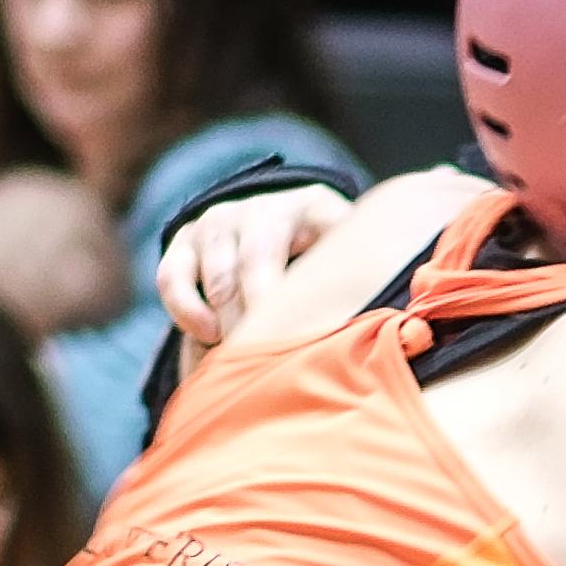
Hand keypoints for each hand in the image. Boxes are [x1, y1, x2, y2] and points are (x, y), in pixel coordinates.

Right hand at [161, 180, 364, 345]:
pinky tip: (210, 337)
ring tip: (246, 357)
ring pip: (217, 274)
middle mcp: (264, 207)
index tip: (316, 330)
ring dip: (230, 322)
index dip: (311, 285)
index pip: (318, 234)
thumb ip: (366, 286)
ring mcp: (220, 221)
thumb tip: (392, 332)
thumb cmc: (327, 267)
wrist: (280, 236)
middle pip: (257, 260)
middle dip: (263, 315)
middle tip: (275, 358)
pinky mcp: (184, 241)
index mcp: (317, 208)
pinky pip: (172, 276)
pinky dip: (187, 310)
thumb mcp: (354, 265)